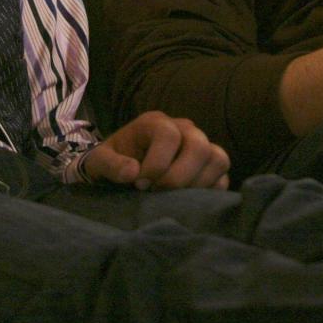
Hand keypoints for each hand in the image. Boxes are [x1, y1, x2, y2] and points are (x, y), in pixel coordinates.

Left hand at [81, 111, 230, 190]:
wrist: (122, 168)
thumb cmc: (112, 162)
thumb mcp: (99, 162)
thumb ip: (110, 165)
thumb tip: (133, 173)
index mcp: (155, 122)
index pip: (169, 135)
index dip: (157, 163)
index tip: (140, 183)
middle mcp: (183, 129)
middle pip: (199, 146)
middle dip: (178, 177)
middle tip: (157, 191)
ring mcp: (201, 146)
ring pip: (218, 159)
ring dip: (196, 184)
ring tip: (172, 197)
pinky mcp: (210, 167)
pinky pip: (223, 178)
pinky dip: (208, 192)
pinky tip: (185, 200)